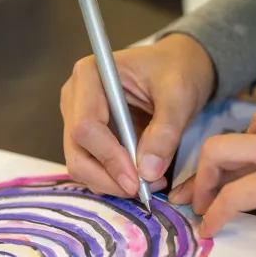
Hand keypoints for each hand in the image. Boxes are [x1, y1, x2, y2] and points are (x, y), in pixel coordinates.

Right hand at [60, 34, 213, 196]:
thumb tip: (148, 171)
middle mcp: (75, 98)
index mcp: (90, 76)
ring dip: (112, 182)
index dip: (109, 158)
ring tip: (150, 183)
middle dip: (108, 177)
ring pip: (82, 164)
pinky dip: (115, 179)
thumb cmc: (178, 70)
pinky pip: (94, 166)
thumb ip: (165, 131)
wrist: (180, 66)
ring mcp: (79, 118)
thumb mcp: (179, 96)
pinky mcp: (90, 137)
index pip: (86, 126)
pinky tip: (143, 178)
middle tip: (143, 190)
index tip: (138, 180)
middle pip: (77, 151)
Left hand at [169, 103, 255, 237]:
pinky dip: (217, 212)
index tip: (244, 162)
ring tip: (201, 204)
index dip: (250, 144)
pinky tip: (211, 227)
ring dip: (206, 180)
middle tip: (206, 184)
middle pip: (235, 133)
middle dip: (215, 161)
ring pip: (220, 153)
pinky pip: (233, 197)